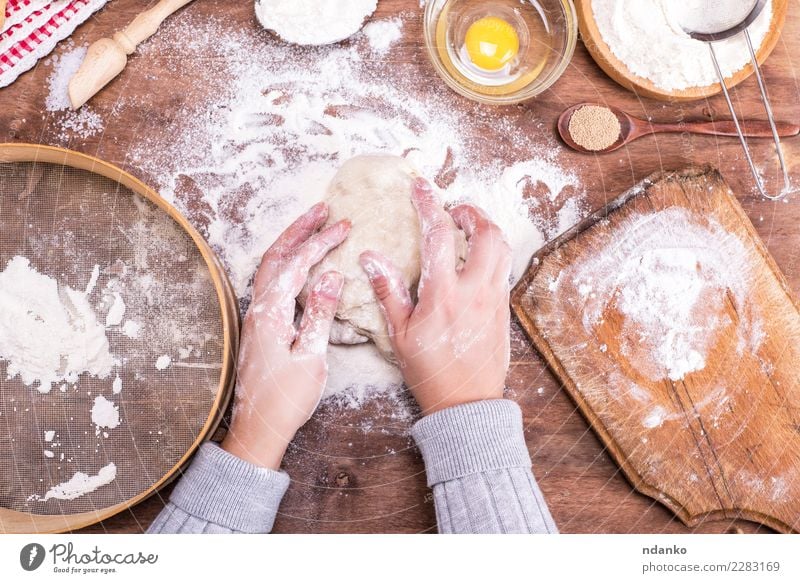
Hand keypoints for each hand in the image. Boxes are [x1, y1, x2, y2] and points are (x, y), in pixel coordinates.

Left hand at [222, 203, 348, 468]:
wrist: (258, 428)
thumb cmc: (285, 398)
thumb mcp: (310, 357)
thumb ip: (320, 314)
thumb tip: (331, 275)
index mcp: (271, 313)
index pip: (297, 265)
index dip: (320, 242)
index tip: (343, 226)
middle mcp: (258, 309)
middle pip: (276, 256)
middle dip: (299, 229)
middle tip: (322, 209)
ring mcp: (256, 317)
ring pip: (270, 267)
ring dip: (290, 243)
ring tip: (311, 226)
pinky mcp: (259, 326)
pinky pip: (270, 281)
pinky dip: (285, 262)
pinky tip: (299, 265)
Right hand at [360, 178, 511, 414]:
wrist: (467, 404)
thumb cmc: (430, 372)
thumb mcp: (400, 334)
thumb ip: (388, 291)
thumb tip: (370, 257)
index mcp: (444, 295)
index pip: (439, 235)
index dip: (429, 204)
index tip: (420, 188)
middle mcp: (475, 291)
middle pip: (487, 233)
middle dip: (471, 211)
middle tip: (454, 209)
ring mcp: (495, 300)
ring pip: (502, 249)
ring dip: (487, 229)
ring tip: (467, 228)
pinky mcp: (504, 310)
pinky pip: (504, 270)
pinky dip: (492, 253)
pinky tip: (475, 260)